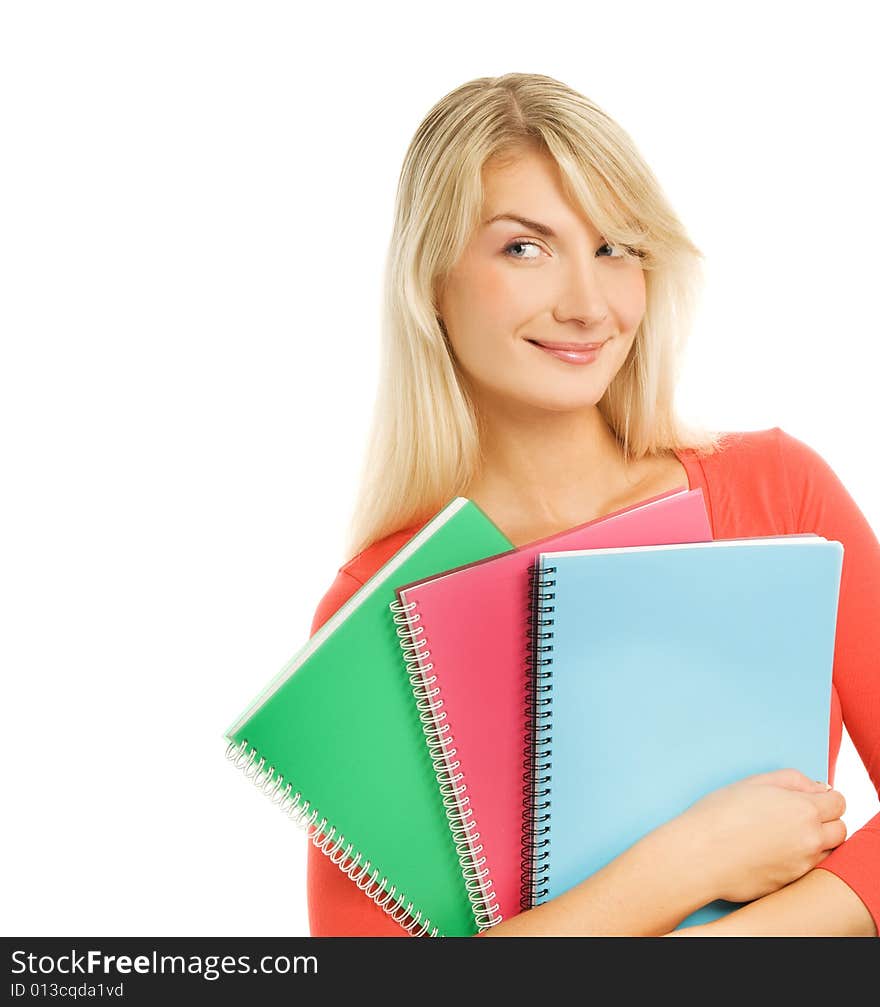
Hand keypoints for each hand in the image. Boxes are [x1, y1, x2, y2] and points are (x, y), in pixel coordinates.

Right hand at [673, 768, 846, 903]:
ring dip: (817, 842)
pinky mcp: (790, 884)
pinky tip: (774, 852)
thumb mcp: (753, 782)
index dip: (825, 798)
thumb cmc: (718, 814)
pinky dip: (800, 860)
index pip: (838, 802)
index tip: (811, 799)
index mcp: (803, 809)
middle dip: (826, 821)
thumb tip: (817, 787)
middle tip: (798, 817)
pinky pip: (809, 870)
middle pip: (840, 829)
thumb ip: (792, 780)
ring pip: (828, 852)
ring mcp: (802, 865)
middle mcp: (810, 839)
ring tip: (786, 835)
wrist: (698, 855)